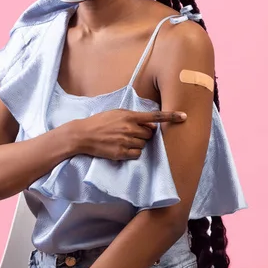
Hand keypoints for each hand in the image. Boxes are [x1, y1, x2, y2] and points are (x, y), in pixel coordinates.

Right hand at [72, 109, 186, 160]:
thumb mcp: (116, 113)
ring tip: (123, 140)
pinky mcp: (122, 153)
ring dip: (138, 143)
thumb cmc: (99, 122)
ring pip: (144, 145)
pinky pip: (137, 154)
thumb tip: (149, 124)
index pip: (154, 116)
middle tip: (132, 133)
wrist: (83, 135)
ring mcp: (126, 141)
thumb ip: (133, 116)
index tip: (184, 116)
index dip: (171, 116)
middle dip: (145, 134)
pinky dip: (133, 152)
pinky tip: (122, 148)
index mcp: (130, 116)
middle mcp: (130, 128)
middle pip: (150, 134)